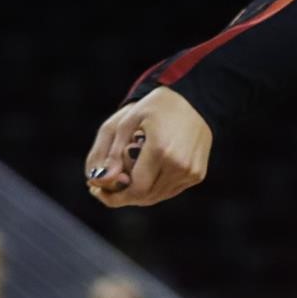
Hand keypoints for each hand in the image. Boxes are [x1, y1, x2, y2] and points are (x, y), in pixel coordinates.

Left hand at [85, 87, 212, 207]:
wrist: (196, 101)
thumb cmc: (156, 107)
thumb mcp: (128, 122)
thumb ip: (112, 153)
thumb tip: (98, 181)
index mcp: (160, 150)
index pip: (135, 189)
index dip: (115, 196)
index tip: (98, 191)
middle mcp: (179, 164)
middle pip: (146, 196)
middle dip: (124, 196)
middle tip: (107, 188)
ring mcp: (190, 171)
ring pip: (158, 196)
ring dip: (139, 194)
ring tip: (125, 180)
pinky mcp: (197, 174)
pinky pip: (170, 191)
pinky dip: (155, 188)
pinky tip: (146, 175)